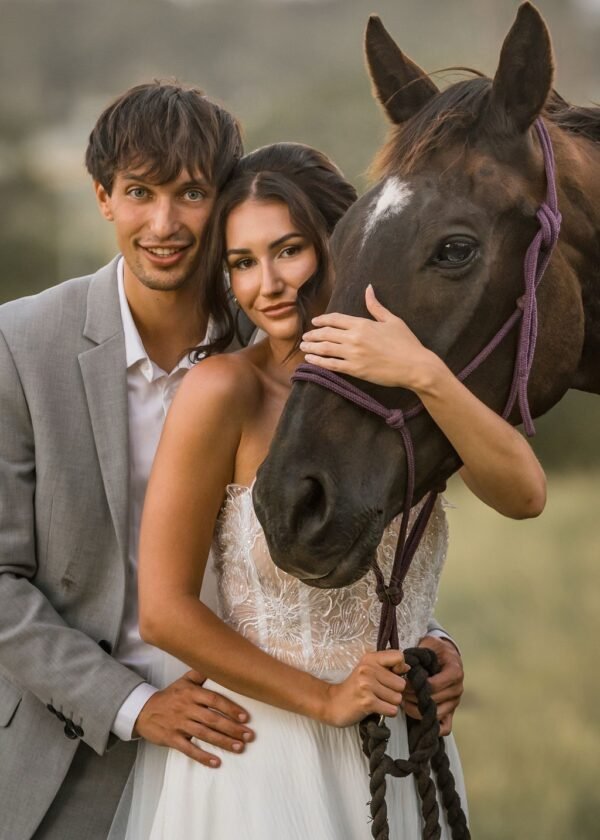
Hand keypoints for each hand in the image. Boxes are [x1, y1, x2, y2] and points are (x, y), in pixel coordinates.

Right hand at [133, 670, 253, 767]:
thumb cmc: (170, 696)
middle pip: (212, 719)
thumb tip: (219, 661)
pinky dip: (203, 757)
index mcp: (191, 693)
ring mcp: (179, 724)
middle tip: (249, 736)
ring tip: (239, 747)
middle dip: (232, 728)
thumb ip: (201, 673)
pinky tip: (216, 762)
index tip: (245, 717)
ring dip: (223, 742)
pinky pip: (189, 749)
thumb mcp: (184, 681)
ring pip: (204, 734)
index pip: (214, 700)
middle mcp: (186, 708)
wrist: (143, 711)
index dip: (230, 708)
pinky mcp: (172, 739)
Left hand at [300, 285, 438, 389]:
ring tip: (303, 347)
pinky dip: (318, 362)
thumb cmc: (406, 343)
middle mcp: (355, 338)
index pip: (335, 319)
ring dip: (311, 347)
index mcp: (363, 324)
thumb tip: (368, 288)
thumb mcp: (392, 320)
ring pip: (325, 349)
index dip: (322, 320)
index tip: (314, 322)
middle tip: (304, 336)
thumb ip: (376, 306)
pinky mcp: (355, 370)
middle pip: (326, 333)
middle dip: (312, 334)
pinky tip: (310, 360)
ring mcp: (353, 354)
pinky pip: (331, 365)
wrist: (415, 366)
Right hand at [323, 650, 407, 726]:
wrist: (332, 703)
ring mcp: (367, 685)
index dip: (400, 668)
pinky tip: (377, 709)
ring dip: (390, 703)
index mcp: (370, 658)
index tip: (392, 676)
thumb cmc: (354, 688)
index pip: (399, 656)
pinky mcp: (367, 702)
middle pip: (401, 683)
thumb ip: (387, 666)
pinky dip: (387, 712)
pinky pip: (391, 710)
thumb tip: (408, 667)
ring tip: (377, 701)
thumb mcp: (367, 670)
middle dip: (395, 692)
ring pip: (398, 698)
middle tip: (381, 693)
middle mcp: (368, 669)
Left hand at [402, 637, 463, 735]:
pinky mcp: (451, 711)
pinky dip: (431, 725)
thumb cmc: (436, 650)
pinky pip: (445, 727)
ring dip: (418, 711)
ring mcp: (455, 702)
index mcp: (455, 671)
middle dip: (414, 698)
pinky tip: (417, 715)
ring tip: (404, 703)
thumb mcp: (430, 644)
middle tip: (400, 694)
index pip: (434, 685)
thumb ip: (419, 652)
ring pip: (437, 715)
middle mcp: (457, 688)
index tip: (403, 684)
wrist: (446, 655)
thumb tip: (405, 662)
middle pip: (434, 701)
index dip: (416, 687)